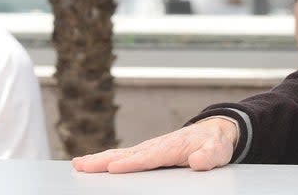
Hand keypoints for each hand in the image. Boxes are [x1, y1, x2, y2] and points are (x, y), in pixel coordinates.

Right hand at [72, 116, 237, 173]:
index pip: (148, 157)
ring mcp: (149, 148)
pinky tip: (90, 165)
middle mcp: (156, 146)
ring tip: (78, 165)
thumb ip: (209, 156)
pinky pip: (123, 156)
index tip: (113, 167)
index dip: (131, 163)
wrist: (214, 131)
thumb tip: (198, 160)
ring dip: (98, 160)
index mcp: (171, 147)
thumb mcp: (218, 151)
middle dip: (104, 160)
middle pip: (126, 154)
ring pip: (120, 154)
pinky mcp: (146, 152)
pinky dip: (105, 159)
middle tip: (82, 166)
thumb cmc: (215, 143)